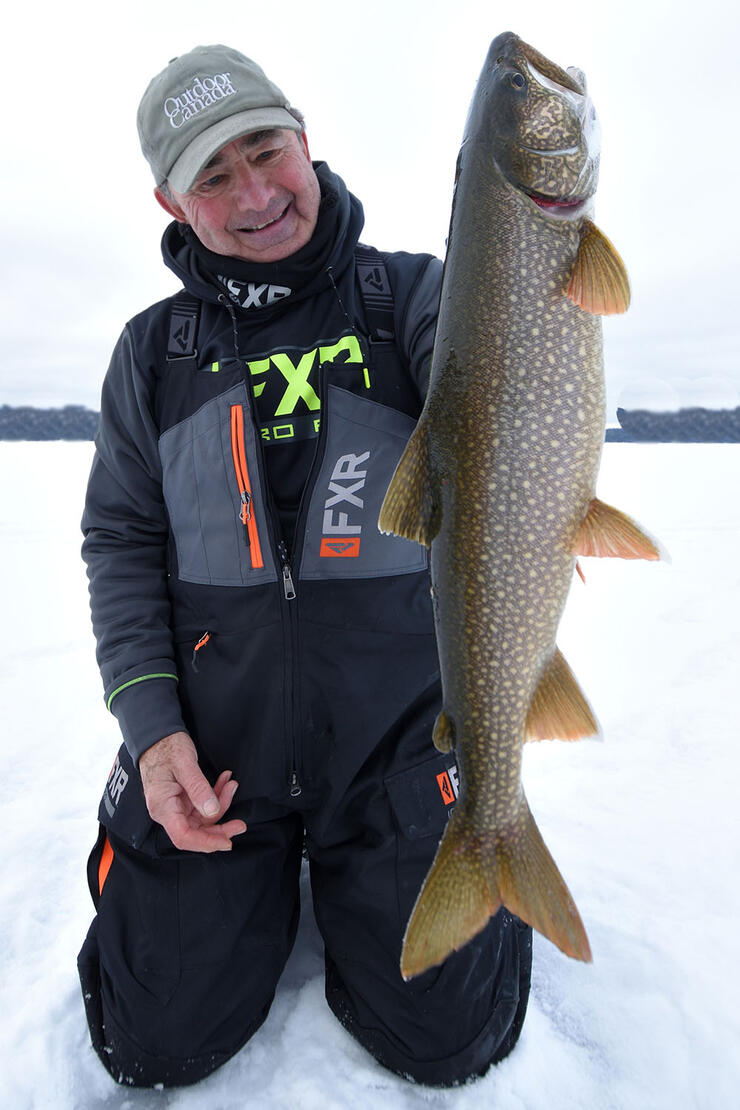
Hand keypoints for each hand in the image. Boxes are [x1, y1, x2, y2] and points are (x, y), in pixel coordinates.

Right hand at [139, 731, 246, 852]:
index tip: (227, 842)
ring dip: (220, 804)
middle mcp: (167, 812)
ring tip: (231, 785)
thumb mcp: (185, 764)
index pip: (184, 837)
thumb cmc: (166, 747)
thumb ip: (198, 789)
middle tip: (240, 824)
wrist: (157, 736)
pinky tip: (224, 782)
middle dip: (220, 828)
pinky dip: (216, 795)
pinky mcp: (182, 800)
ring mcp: (175, 807)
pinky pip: (202, 806)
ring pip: (203, 818)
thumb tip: (212, 812)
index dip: (207, 843)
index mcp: (162, 807)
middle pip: (196, 832)